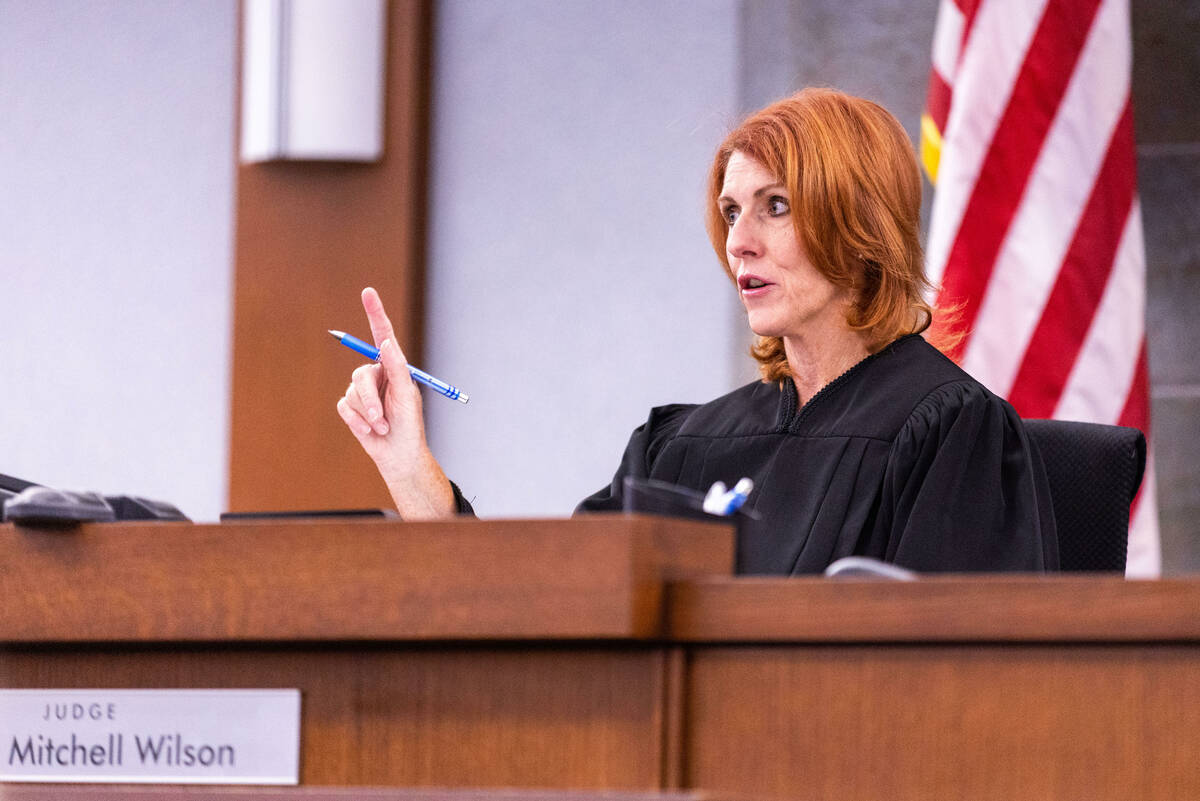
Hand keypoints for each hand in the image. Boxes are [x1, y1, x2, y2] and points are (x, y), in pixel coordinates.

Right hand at [336, 287, 454, 517]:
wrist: (398, 455)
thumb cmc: (409, 425)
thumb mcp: (407, 396)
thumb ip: (397, 368)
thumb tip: (386, 342)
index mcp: (393, 367)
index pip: (381, 335)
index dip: (375, 313)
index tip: (368, 292)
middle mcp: (377, 375)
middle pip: (360, 374)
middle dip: (370, 400)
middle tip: (382, 420)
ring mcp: (362, 392)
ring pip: (352, 392)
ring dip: (367, 414)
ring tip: (382, 427)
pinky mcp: (350, 408)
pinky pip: (344, 407)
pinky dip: (357, 422)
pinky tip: (370, 431)